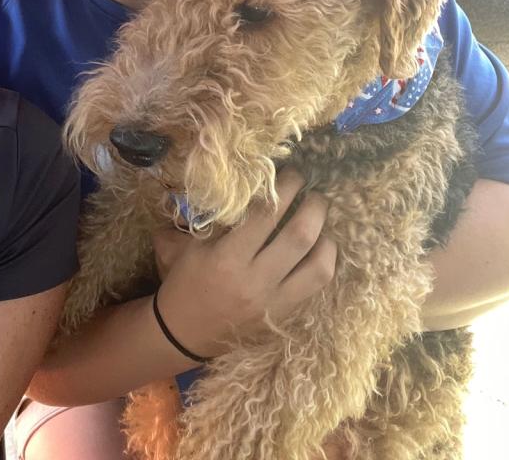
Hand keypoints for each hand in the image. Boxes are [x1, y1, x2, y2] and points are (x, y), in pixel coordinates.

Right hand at [151, 168, 336, 359]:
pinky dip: (323, 261)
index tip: (291, 174)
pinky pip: (316, 286)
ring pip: (318, 266)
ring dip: (326, 236)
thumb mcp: (188, 245)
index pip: (266, 215)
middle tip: (314, 191)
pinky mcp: (283, 316)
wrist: (182, 333)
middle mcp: (255, 281)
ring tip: (321, 219)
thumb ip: (214, 217)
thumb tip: (241, 184)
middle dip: (313, 206)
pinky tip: (320, 247)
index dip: (284, 189)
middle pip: (299, 236)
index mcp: (227, 259)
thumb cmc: (183, 281)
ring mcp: (273, 302)